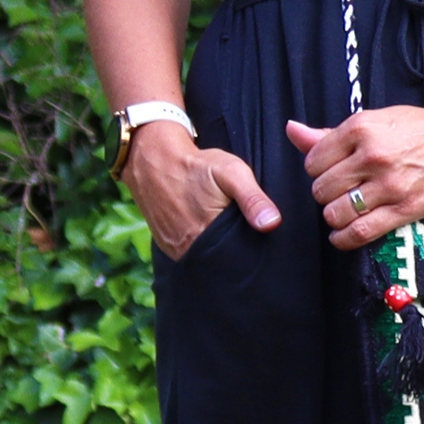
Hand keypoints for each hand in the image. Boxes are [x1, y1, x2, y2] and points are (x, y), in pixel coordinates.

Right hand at [124, 124, 280, 259]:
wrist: (151, 158)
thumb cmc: (196, 164)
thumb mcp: (231, 173)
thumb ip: (252, 198)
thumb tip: (273, 223)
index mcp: (209, 237)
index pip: (241, 262)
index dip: (254, 257)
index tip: (263, 248)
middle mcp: (190, 251)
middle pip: (224, 265)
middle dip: (238, 257)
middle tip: (247, 240)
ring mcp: (176, 252)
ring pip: (208, 263)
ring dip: (220, 255)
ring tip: (229, 238)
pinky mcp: (168, 248)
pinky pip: (192, 257)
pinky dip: (203, 251)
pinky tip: (211, 237)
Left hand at [289, 84, 423, 251]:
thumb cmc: (421, 129)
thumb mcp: (375, 121)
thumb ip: (331, 133)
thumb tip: (292, 131)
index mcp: (360, 129)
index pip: (314, 160)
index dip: (318, 170)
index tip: (331, 174)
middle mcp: (371, 156)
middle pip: (322, 188)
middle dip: (325, 195)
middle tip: (340, 193)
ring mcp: (389, 185)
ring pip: (337, 212)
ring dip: (335, 217)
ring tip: (344, 213)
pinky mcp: (405, 209)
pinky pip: (361, 231)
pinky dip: (344, 239)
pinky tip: (343, 236)